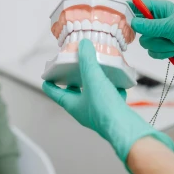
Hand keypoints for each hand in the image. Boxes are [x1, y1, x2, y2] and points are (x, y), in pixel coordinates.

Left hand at [42, 40, 173, 168]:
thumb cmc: (105, 109)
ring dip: (95, 82)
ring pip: (94, 94)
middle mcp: (85, 110)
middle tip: (73, 68)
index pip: (56, 93)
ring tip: (97, 69)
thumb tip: (82, 45)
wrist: (127, 129)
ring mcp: (100, 112)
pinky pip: (111, 98)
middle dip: (74, 81)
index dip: (50, 84)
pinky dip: (113, 88)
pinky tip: (118, 80)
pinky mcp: (114, 112)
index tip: (46, 77)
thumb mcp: (93, 79)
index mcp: (73, 105)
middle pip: (75, 93)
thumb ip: (87, 61)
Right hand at [130, 0, 173, 77]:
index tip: (121, 20)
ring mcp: (161, 35)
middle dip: (150, 35)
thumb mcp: (173, 26)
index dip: (129, 12)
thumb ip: (151, 26)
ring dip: (159, 46)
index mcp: (161, 9)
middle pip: (139, 28)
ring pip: (146, 42)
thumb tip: (132, 22)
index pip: (139, 6)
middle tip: (160, 36)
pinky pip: (152, 52)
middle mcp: (159, 21)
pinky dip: (162, 54)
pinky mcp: (164, 48)